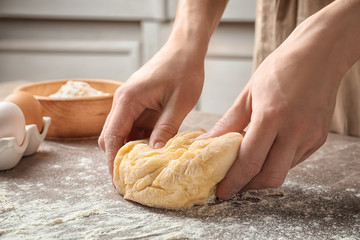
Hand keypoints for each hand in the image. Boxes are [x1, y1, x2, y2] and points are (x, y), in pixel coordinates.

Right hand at [98, 43, 203, 176]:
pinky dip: (139, 139)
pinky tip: (153, 147)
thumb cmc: (184, 71)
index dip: (113, 159)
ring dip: (130, 148)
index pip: (112, 135)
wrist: (184, 50)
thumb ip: (165, 129)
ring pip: (121, 133)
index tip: (119, 178)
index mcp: (128, 100)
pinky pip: (132, 126)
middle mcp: (123, 101)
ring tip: (146, 165)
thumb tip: (154, 153)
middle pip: (111, 136)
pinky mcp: (138, 104)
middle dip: (119, 156)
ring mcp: (129, 102)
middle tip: (134, 176)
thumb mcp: (179, 104)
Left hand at [199, 12, 346, 198]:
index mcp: (272, 117)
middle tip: (234, 182)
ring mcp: (310, 136)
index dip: (233, 181)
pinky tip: (268, 151)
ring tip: (248, 165)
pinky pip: (295, 160)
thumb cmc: (281, 68)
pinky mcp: (319, 138)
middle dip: (249, 186)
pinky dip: (278, 162)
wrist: (319, 54)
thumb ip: (228, 123)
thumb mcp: (248, 93)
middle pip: (270, 176)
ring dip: (263, 174)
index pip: (249, 161)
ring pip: (284, 171)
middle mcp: (294, 130)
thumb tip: (207, 142)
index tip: (222, 191)